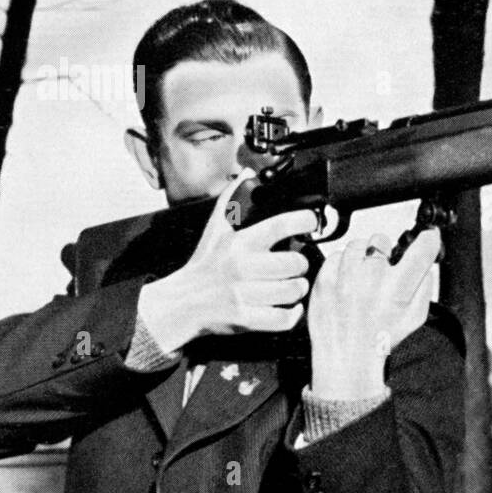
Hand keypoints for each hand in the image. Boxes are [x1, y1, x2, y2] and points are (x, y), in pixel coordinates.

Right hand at [137, 171, 319, 351]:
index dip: (303, 220)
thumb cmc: (204, 266)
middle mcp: (242, 267)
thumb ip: (231, 199)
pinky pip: (284, 318)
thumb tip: (246, 173)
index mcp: (239, 243)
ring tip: (293, 285)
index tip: (310, 222)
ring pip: (294, 290)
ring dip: (299, 288)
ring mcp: (243, 294)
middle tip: (297, 265)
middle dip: (301, 264)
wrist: (181, 303)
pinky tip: (289, 307)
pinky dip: (293, 314)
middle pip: (295, 262)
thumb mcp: (214, 229)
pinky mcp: (245, 318)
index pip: (280, 225)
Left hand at [308, 227, 438, 399]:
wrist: (346, 360)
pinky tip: (346, 283)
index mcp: (398, 288)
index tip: (429, 237)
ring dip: (362, 257)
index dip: (429, 239)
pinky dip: (342, 266)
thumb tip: (424, 263)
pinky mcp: (324, 281)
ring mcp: (344, 278)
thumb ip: (424, 287)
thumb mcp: (415, 318)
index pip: (421, 249)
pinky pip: (335, 256)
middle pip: (382, 240)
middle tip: (383, 271)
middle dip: (385, 252)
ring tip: (362, 278)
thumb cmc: (380, 341)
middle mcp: (371, 279)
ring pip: (357, 244)